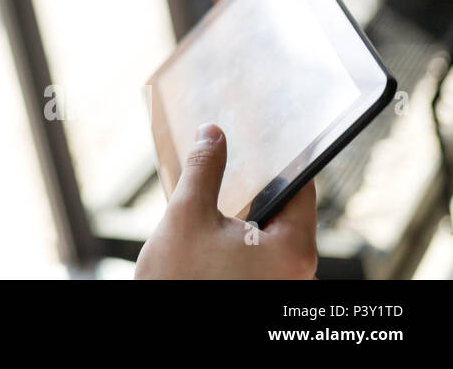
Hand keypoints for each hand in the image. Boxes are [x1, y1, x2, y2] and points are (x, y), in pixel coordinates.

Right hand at [134, 123, 317, 278]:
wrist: (164, 332)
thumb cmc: (179, 281)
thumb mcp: (186, 216)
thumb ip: (204, 170)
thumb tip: (212, 134)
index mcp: (293, 252)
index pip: (301, 190)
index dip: (278, 162)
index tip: (258, 141)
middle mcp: (300, 274)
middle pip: (286, 213)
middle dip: (255, 190)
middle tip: (228, 170)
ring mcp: (284, 287)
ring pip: (273, 237)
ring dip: (247, 218)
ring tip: (216, 207)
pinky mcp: (265, 292)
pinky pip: (263, 258)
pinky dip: (243, 242)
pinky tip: (215, 236)